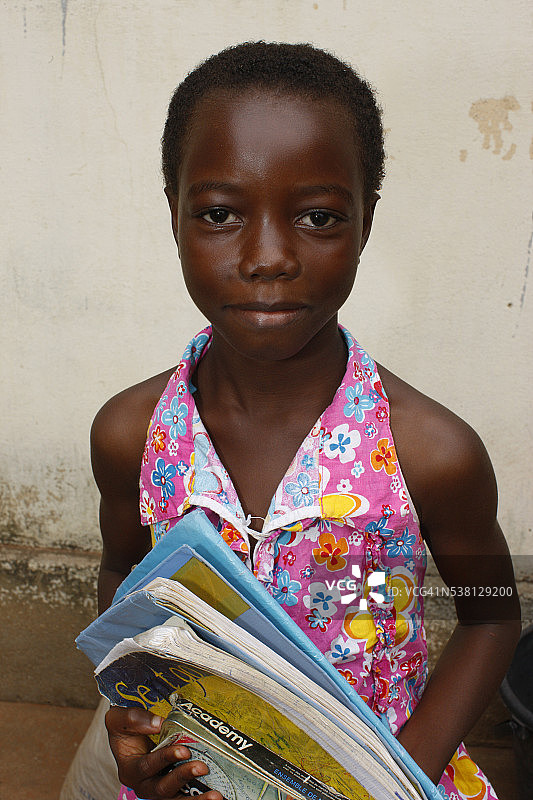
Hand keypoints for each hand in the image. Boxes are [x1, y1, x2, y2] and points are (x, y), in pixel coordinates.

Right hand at [105, 706, 222, 798]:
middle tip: (202, 767)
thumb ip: (133, 718)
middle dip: (183, 777)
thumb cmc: (125, 729)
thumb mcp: (118, 719)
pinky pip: (185, 799)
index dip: (165, 759)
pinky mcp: (173, 791)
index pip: (147, 767)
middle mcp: (144, 785)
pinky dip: (199, 799)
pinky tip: (216, 797)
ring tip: (215, 796)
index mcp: (130, 769)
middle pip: (162, 789)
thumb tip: (158, 722)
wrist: (131, 737)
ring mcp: (159, 790)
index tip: (184, 750)